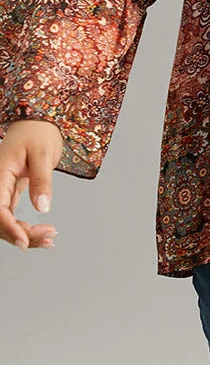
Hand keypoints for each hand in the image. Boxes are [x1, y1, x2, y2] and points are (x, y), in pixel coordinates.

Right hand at [0, 119, 62, 250]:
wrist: (38, 122)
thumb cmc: (38, 132)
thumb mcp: (43, 153)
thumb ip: (42, 180)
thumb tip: (42, 207)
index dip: (9, 228)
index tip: (25, 241)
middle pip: (1, 220)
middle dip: (22, 234)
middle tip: (49, 237)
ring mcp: (3, 190)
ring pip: (6, 221)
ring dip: (25, 234)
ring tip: (50, 238)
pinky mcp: (11, 193)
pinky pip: (13, 216)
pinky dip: (26, 227)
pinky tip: (43, 235)